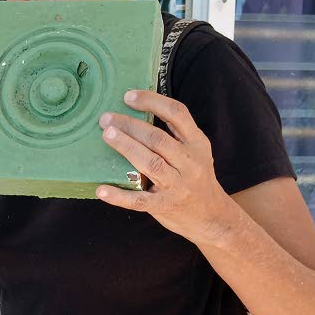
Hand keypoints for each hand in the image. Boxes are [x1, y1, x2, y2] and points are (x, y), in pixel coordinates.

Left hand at [96, 89, 231, 245]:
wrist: (212, 217)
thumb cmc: (197, 178)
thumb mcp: (196, 151)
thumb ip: (176, 133)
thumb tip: (140, 110)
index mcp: (197, 144)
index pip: (177, 114)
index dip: (152, 101)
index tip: (128, 97)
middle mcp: (189, 163)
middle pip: (158, 139)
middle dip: (130, 126)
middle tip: (106, 118)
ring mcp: (177, 186)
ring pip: (150, 164)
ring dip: (126, 147)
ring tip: (107, 135)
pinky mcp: (165, 206)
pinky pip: (139, 201)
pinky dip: (119, 196)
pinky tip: (102, 190)